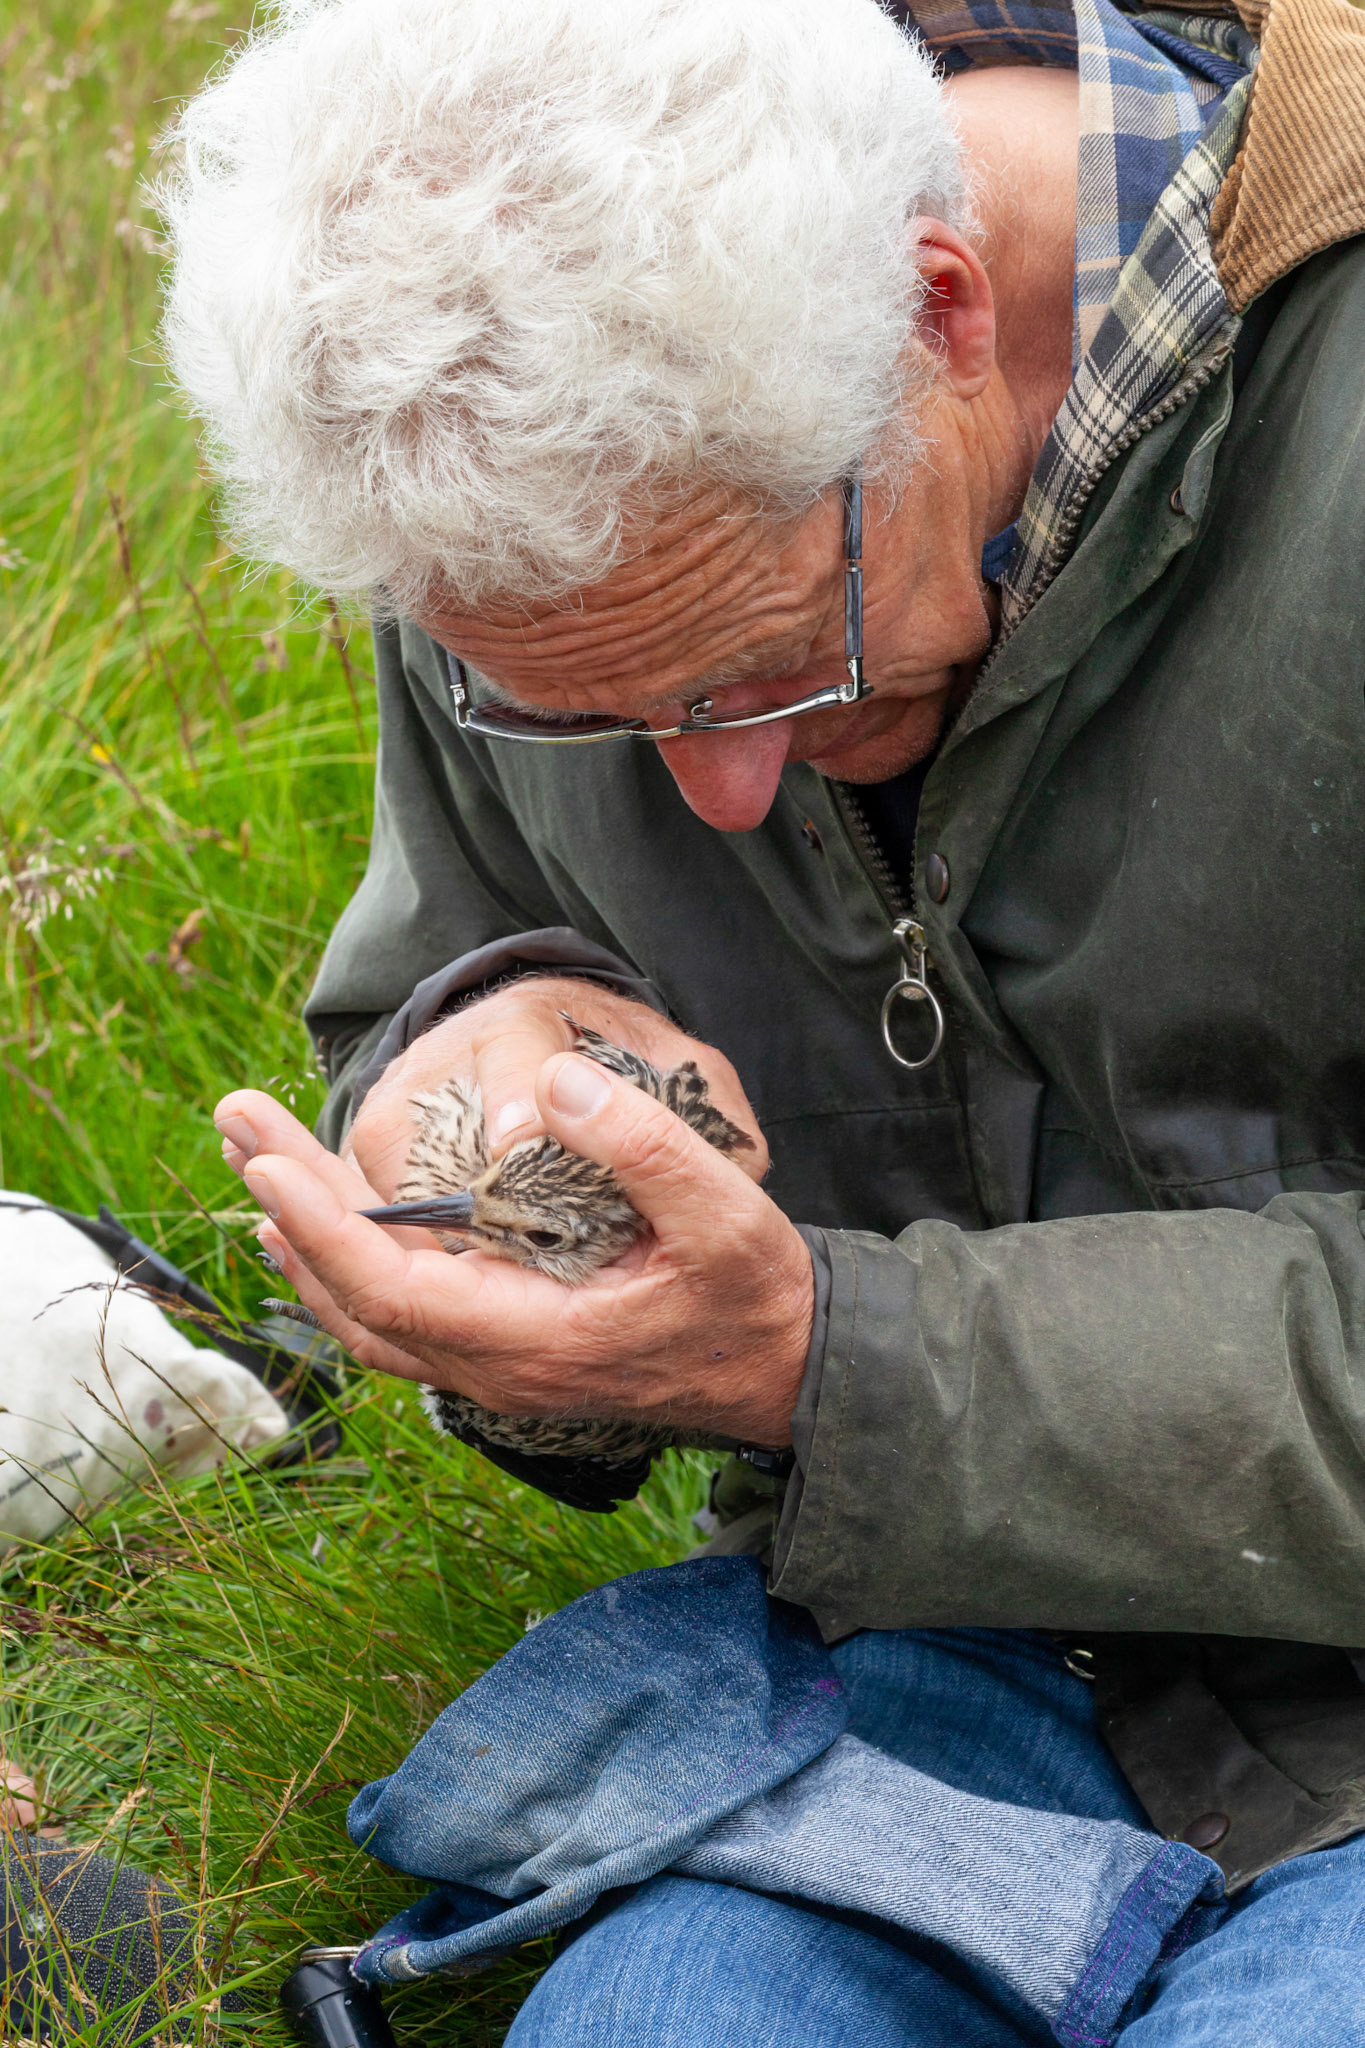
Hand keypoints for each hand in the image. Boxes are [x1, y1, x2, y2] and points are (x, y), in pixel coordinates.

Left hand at [214, 991, 811, 1445]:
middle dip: (289, 1209)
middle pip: (353, 1299)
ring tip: (259, 1158)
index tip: (267, 1161)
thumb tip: (553, 1083)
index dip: (324, 1225)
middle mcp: (495, 1367)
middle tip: (236, 1122)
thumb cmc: (756, 1297)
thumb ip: (644, 1149)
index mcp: (534, 1342)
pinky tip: (325, 1218)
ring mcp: (495, 1365)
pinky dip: (346, 1263)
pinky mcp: (505, 1348)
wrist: (787, 1372)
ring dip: (307, 1236)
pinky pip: (397, 1315)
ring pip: (367, 1314)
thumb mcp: (726, 1213)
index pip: (392, 1290)